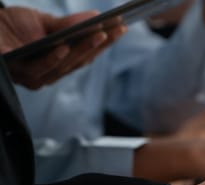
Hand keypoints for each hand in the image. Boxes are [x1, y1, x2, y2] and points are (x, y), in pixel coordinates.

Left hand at [0, 6, 126, 88]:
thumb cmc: (9, 27)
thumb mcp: (42, 23)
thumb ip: (67, 25)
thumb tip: (95, 16)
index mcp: (57, 64)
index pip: (87, 54)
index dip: (105, 42)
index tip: (121, 27)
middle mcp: (47, 75)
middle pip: (78, 62)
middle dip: (98, 45)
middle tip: (113, 29)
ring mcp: (32, 76)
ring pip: (63, 66)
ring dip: (81, 50)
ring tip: (97, 35)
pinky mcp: (15, 72)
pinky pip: (38, 68)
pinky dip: (52, 59)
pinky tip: (63, 46)